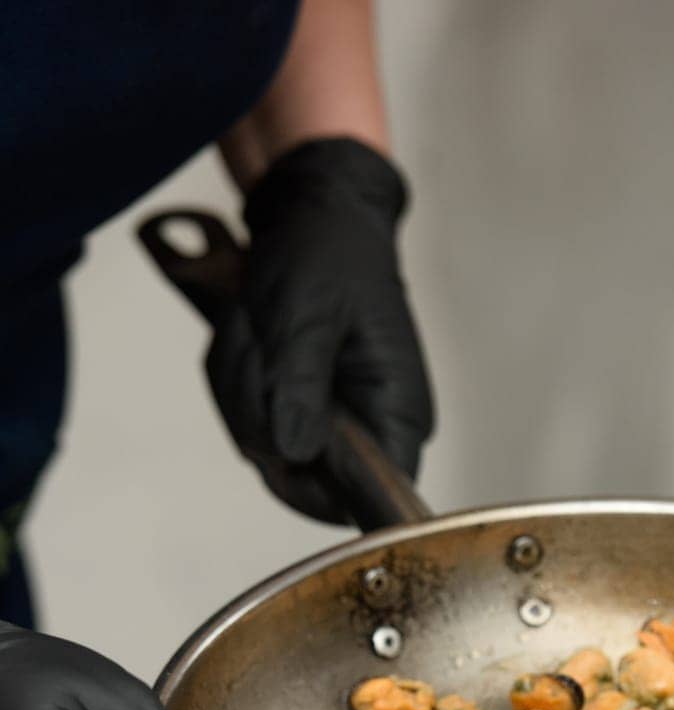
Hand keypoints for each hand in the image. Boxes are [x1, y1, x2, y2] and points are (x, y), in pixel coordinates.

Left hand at [207, 137, 432, 521]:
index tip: (270, 442)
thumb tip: (294, 455)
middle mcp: (372, 425)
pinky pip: (252, 419)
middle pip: (301, 475)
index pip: (368, 496)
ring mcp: (334, 418)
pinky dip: (238, 376)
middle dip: (259, 411)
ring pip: (265, 445)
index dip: (312, 489)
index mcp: (396, 411)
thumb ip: (300, 388)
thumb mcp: (305, 315)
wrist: (314, 210)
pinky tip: (253, 333)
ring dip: (241, 385)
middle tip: (259, 347)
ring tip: (256, 326)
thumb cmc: (325, 253)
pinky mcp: (303, 404)